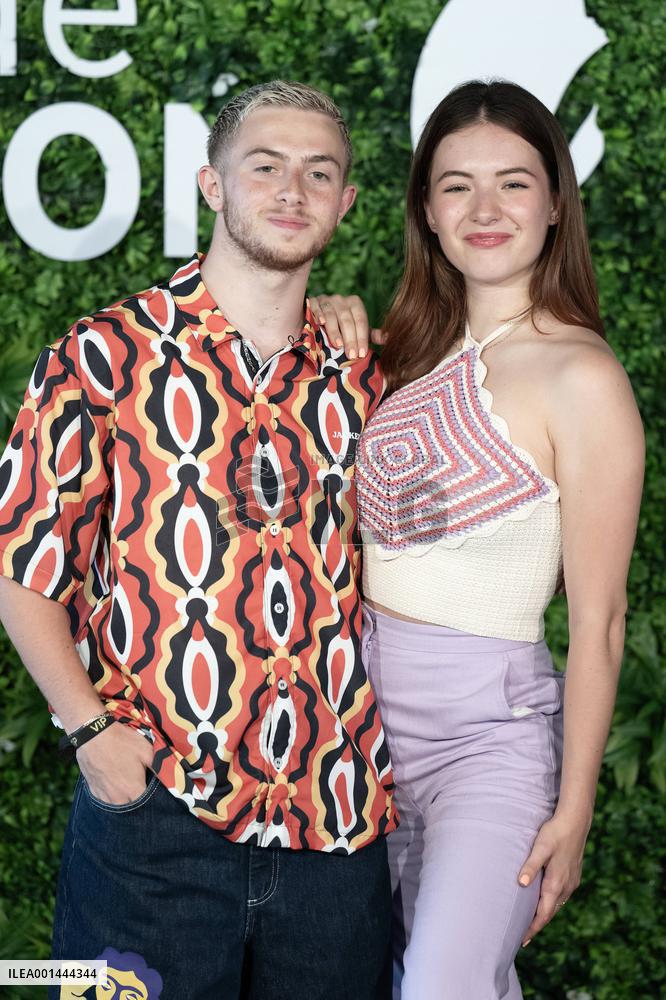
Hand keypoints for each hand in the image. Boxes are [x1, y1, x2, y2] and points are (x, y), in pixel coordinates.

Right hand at [76, 721, 153, 804]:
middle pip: (132, 806)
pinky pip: (105, 799)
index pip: (147, 804)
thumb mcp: (146, 750)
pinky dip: (110, 793)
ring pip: (117, 805)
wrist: (93, 735)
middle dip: (137, 798)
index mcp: (133, 790)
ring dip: (123, 797)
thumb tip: (167, 775)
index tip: (151, 787)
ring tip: (125, 783)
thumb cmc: (122, 741)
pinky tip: (113, 782)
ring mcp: (103, 796)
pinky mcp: (93, 791)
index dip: (152, 797)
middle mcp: (118, 799)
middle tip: (139, 784)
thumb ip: (159, 766)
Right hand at [309, 294, 385, 357]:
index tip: (361, 354)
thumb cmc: (341, 325)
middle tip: (351, 355)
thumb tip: (388, 339)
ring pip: (332, 314)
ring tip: (338, 345)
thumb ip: (370, 334)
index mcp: (355, 303)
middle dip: (350, 339)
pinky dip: (318, 314)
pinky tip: (320, 323)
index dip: (362, 338)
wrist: (319, 314)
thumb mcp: (357, 328)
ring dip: (335, 331)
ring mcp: (326, 299)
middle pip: (347, 319)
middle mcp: (341, 299)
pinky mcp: (313, 301)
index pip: (361, 321)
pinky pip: (316, 307)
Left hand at [517, 811, 589, 944]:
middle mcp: (566, 887)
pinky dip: (551, 903)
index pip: (543, 914)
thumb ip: (531, 865)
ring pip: (556, 904)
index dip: (532, 928)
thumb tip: (521, 883)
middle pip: (550, 913)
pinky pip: (561, 896)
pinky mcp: (573, 875)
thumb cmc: (555, 832)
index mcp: (556, 883)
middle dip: (537, 925)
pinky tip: (545, 901)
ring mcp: (571, 882)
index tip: (522, 940)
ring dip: (544, 914)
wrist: (576, 821)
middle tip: (523, 938)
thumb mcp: (540, 847)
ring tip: (531, 922)